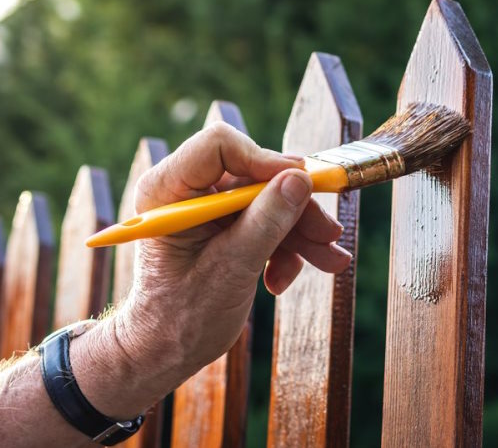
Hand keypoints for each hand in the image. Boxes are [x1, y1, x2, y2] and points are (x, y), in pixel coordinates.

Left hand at [89, 122, 351, 414]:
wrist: (167, 351)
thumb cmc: (182, 316)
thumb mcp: (231, 268)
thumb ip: (266, 222)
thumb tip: (300, 179)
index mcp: (168, 190)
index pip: (220, 146)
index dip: (265, 161)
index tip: (303, 184)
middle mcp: (186, 191)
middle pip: (254, 176)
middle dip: (294, 208)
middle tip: (329, 234)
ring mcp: (206, 208)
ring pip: (267, 200)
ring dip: (299, 232)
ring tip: (330, 262)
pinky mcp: (223, 225)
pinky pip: (265, 221)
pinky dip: (283, 248)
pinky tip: (283, 279)